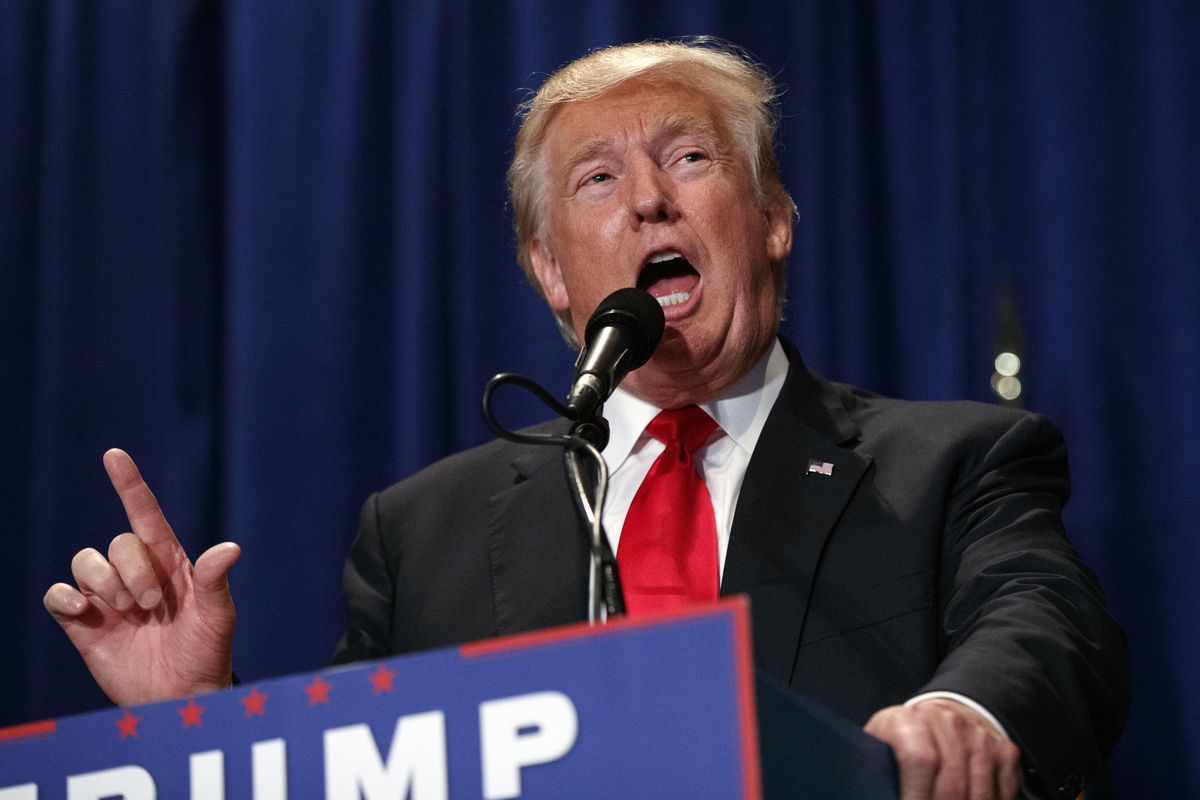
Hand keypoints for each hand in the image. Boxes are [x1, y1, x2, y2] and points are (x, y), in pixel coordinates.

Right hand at [43, 449, 240, 704]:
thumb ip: (215, 581)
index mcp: (170, 562)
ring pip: (85, 562)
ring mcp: (108, 597)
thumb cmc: (207, 652)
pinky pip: (58, 595)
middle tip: (152, 604)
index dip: (129, 484)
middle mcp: (136, 573)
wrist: (182, 696)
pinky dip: (65, 598)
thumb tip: (230, 548)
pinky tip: (87, 613)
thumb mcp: (218, 616)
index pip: (145, 514)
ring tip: (128, 612)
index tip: (114, 455)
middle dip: (132, 571)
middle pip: (117, 543)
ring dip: (104, 583)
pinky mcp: (84, 623)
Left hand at [864, 699, 1020, 799]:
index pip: (920, 761)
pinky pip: (1003, 794)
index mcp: (909, 720)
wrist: (943, 715)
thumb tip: (870, 792)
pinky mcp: (1004, 750)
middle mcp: (948, 722)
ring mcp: (979, 736)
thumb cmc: (905, 739)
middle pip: (952, 786)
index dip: (915, 797)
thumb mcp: (881, 744)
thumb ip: (874, 768)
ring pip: (979, 794)